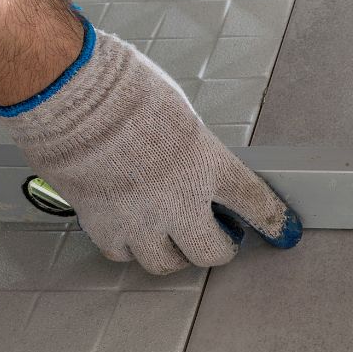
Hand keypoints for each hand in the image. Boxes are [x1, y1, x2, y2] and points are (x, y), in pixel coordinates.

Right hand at [0, 17, 300, 274]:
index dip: (272, 219)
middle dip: (218, 246)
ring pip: (166, 263)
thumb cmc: (121, 88)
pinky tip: (130, 227)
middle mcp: (181, 201)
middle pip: (212, 252)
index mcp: (209, 164)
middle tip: (214, 233)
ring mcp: (141, 219)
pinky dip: (130, 246)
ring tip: (170, 235)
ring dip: (174, 252)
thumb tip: (189, 158)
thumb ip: (191, 146)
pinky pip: (123, 253)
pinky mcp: (103, 225)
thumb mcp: (180, 114)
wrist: (70, 95)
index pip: (254, 202)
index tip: (282, 229)